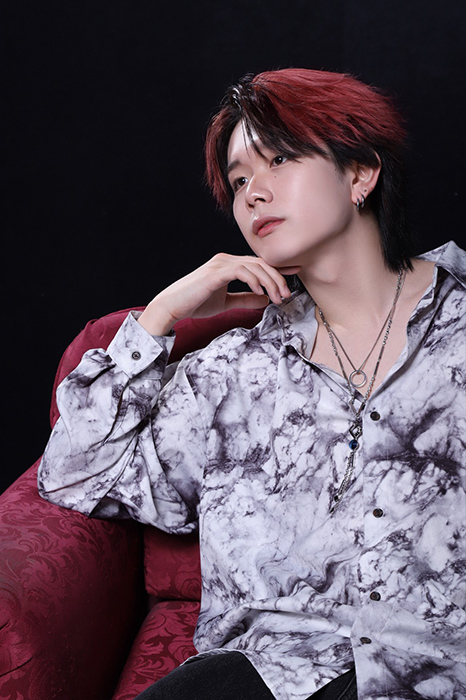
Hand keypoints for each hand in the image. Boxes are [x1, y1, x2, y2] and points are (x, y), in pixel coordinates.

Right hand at [138, 253, 300, 334]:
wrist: (172, 306)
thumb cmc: (195, 303)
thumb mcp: (226, 303)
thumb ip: (245, 299)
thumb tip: (265, 299)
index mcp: (229, 265)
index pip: (258, 263)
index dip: (277, 268)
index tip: (294, 275)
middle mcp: (226, 260)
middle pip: (260, 263)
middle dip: (278, 277)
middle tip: (287, 294)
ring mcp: (220, 264)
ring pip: (254, 266)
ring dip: (270, 282)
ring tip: (278, 297)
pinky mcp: (216, 272)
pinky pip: (242, 271)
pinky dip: (255, 281)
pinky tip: (261, 293)